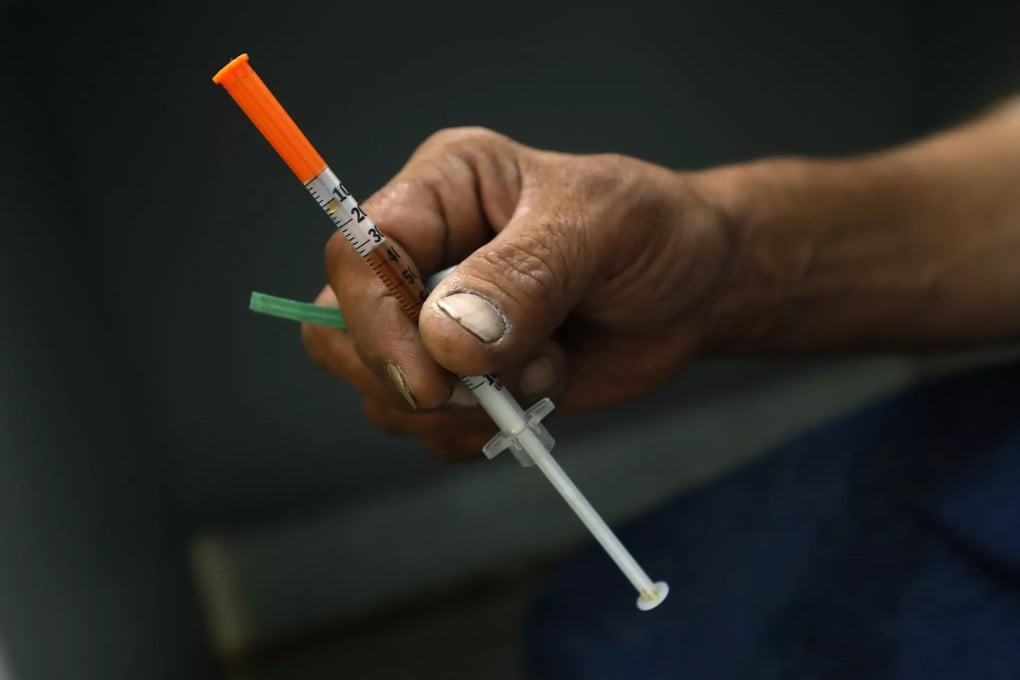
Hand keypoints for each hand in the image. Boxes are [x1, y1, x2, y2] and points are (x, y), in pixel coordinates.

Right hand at [302, 127, 732, 458]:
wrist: (696, 290)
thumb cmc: (653, 232)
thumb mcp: (603, 227)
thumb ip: (525, 276)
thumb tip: (446, 340)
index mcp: (440, 193)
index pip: (356, 254)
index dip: (373, 320)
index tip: (431, 380)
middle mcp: (423, 259)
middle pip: (344, 333)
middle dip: (415, 378)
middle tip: (496, 384)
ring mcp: (438, 328)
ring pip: (386, 395)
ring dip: (466, 408)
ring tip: (546, 369)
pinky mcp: (464, 383)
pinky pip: (434, 433)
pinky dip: (487, 432)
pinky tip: (545, 392)